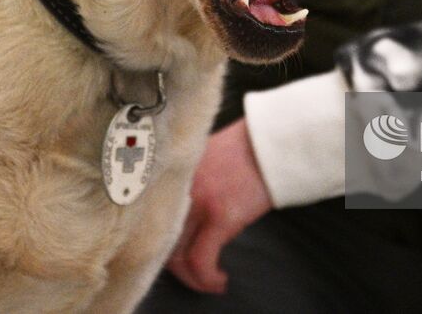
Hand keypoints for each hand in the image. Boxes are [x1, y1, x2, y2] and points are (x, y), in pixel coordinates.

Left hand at [165, 119, 272, 293]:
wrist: (272, 142)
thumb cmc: (244, 148)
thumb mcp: (203, 158)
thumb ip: (186, 181)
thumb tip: (183, 210)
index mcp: (171, 173)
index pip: (149, 217)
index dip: (157, 241)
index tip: (170, 252)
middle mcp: (178, 188)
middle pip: (159, 239)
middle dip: (174, 263)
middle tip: (189, 271)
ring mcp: (198, 202)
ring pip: (177, 255)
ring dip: (190, 276)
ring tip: (206, 279)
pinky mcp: (221, 217)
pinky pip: (201, 260)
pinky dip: (206, 278)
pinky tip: (218, 280)